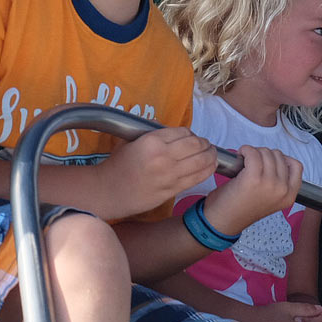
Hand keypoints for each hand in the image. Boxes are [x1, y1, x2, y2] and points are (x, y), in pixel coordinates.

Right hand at [93, 127, 216, 219]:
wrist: (108, 191)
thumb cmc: (118, 164)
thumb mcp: (131, 140)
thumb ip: (152, 132)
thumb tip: (170, 129)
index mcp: (152, 141)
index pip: (183, 132)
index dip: (191, 134)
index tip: (192, 137)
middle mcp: (163, 157)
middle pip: (196, 145)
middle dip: (205, 144)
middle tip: (207, 144)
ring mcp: (170, 175)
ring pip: (202, 161)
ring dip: (211, 155)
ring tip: (213, 153)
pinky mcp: (172, 190)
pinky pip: (198, 178)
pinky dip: (209, 170)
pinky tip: (212, 166)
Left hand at [203, 145, 301, 237]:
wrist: (223, 221)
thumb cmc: (242, 208)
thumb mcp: (270, 199)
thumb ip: (279, 183)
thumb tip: (275, 159)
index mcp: (289, 196)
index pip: (296, 166)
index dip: (282, 159)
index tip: (269, 161)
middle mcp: (282, 190)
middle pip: (279, 156)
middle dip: (264, 155)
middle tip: (253, 162)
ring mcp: (269, 183)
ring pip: (266, 153)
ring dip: (254, 152)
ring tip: (245, 160)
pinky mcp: (253, 178)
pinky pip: (253, 153)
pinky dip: (246, 150)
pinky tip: (240, 155)